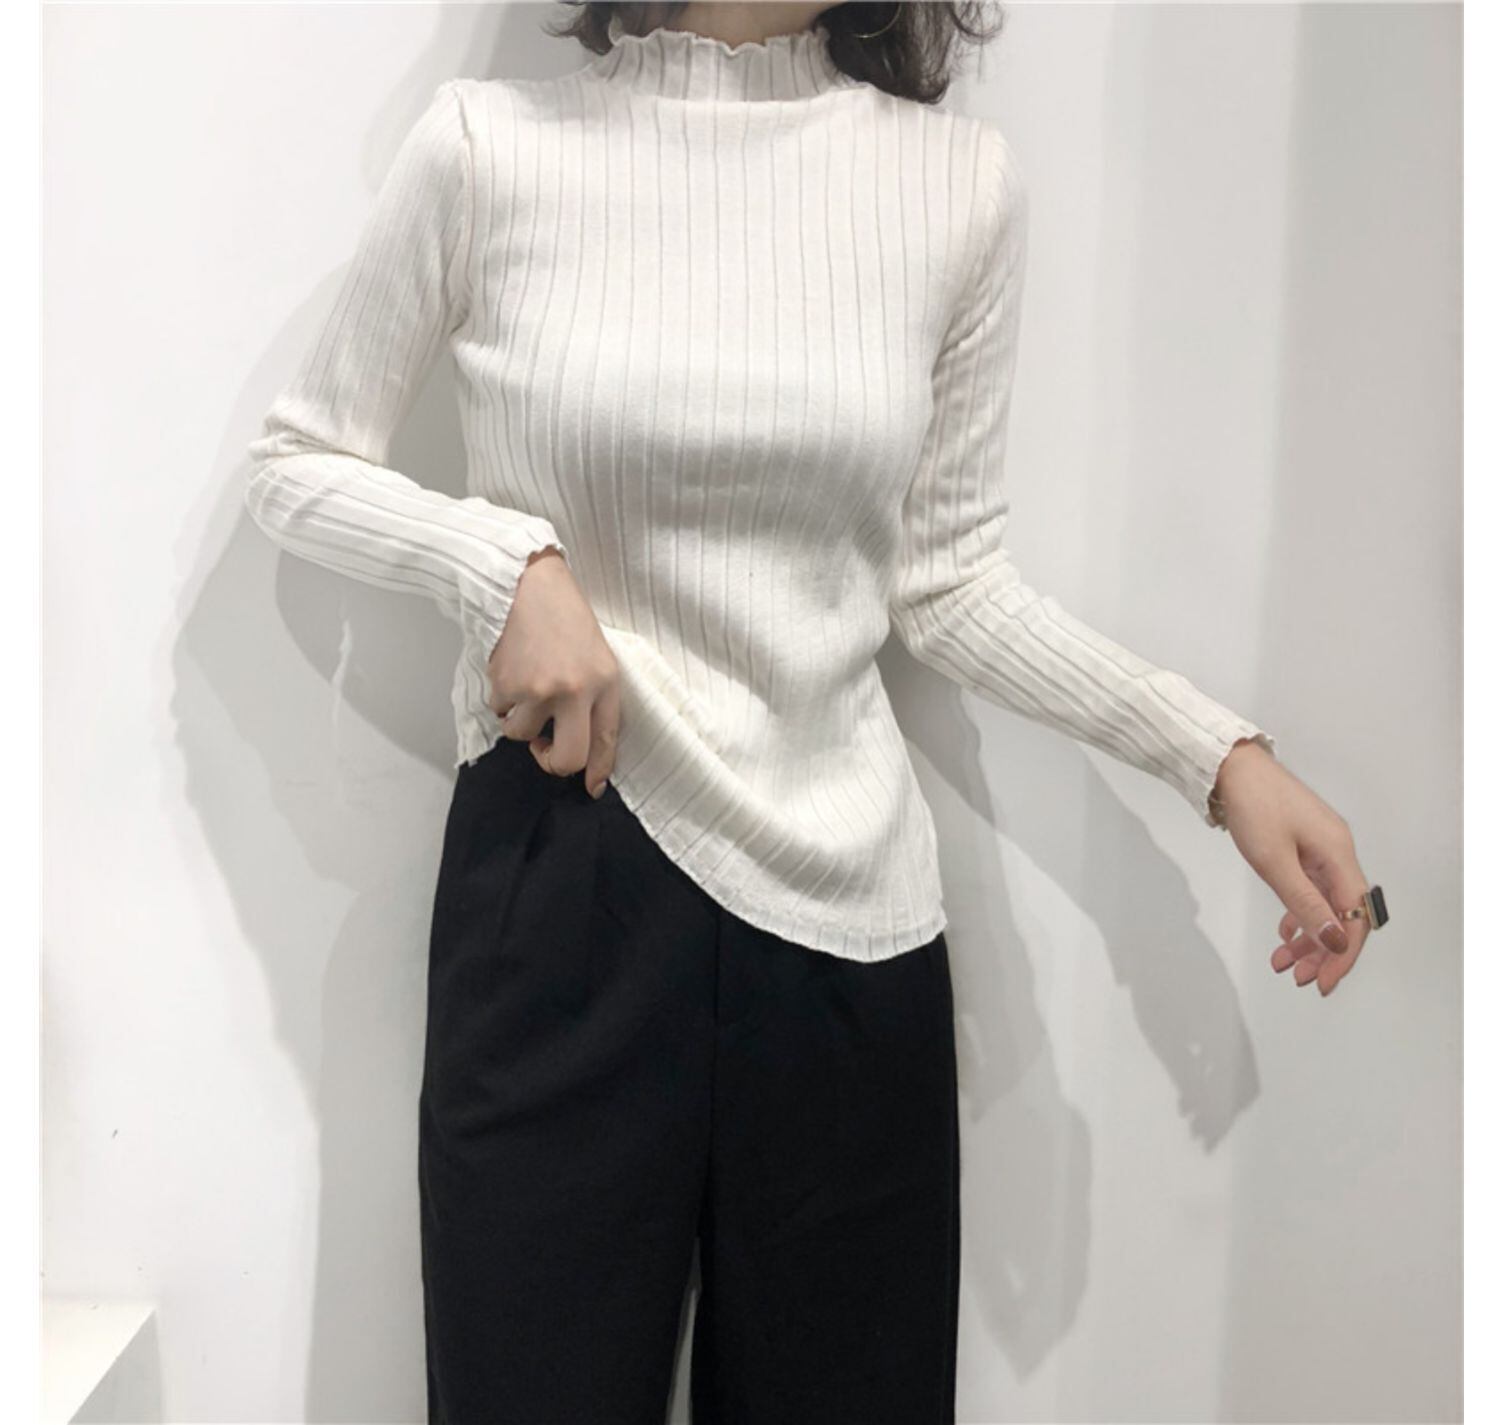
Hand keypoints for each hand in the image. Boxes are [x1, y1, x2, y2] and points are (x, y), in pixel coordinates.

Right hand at [487, 547, 619, 798]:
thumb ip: (594, 700)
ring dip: (520, 719)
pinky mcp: (506, 684)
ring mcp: (538, 690)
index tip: (592, 787)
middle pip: (565, 759)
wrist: (528, 585)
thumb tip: (585, 750)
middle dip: (551, 763)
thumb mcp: (598, 658)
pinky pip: (500, 711)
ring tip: (527, 686)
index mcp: (605, 683)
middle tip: (545, 749)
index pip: (606, 741)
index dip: (598, 770)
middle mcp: (575, 691)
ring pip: (522, 736)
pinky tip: (513, 670)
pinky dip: (503, 699)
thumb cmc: (566, 620)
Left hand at [1212, 739, 1373, 996]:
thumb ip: (1304, 903)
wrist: (1231, 767)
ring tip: (1283, 961)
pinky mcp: (1302, 846)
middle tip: (1298, 977)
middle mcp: (1336, 852)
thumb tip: (1334, 941)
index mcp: (1338, 854)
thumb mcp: (1275, 862)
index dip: (1342, 954)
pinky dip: (1299, 913)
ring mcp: (1320, 849)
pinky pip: (1310, 889)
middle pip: (1343, 914)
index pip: (1356, 916)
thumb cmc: (1253, 806)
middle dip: (1323, 950)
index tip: (1322, 982)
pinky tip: (1284, 932)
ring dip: (1308, 935)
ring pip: (1324, 904)